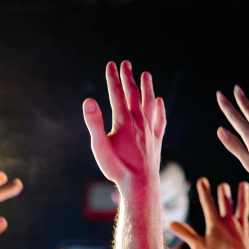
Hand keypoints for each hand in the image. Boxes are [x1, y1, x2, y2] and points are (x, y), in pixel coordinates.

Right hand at [82, 61, 165, 188]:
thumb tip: (88, 100)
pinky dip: (159, 109)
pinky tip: (159, 102)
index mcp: (123, 122)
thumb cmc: (117, 167)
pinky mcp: (156, 140)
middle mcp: (139, 123)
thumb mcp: (99, 146)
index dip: (113, 78)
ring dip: (147, 88)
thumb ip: (93, 122)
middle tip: (125, 64)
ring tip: (146, 74)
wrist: (140, 185)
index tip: (110, 65)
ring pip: (149, 104)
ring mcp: (149, 131)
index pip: (117, 94)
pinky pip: (159, 120)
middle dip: (128, 78)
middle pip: (133, 94)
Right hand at [169, 179, 248, 248]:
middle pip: (226, 203)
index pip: (208, 204)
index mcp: (215, 223)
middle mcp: (229, 221)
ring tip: (243, 184)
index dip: (204, 191)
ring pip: (243, 207)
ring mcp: (242, 226)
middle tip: (223, 185)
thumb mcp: (199, 246)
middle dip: (224, 193)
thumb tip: (170, 223)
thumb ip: (186, 233)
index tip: (202, 180)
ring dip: (243, 195)